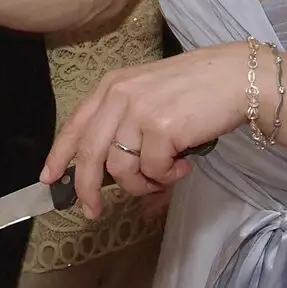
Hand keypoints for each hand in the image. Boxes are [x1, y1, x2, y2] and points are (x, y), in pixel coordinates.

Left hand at [40, 44, 245, 215]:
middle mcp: (119, 95)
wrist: (237, 78)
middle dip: (87, 188)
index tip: (49, 178)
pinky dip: (167, 176)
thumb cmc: (198, 89)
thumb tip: (115, 176)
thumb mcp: (151, 95)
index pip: (75, 124)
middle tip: (92, 210)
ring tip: (164, 175)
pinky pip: (153, 170)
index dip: (59, 154)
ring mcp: (139, 111)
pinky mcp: (161, 128)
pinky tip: (183, 164)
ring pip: (122, 168)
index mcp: (112, 86)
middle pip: (89, 153)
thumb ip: (127, 126)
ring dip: (142, 183)